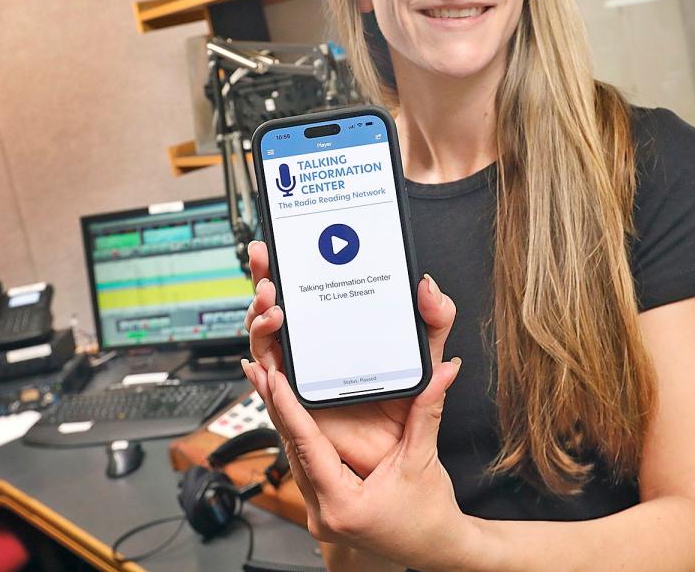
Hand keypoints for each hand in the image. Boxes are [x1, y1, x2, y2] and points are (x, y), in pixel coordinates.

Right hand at [242, 240, 456, 477]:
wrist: (402, 451)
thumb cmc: (408, 400)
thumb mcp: (426, 352)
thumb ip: (434, 318)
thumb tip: (428, 287)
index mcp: (338, 325)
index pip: (306, 288)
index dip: (286, 265)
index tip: (279, 244)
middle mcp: (314, 345)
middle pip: (276, 308)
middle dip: (263, 281)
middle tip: (267, 269)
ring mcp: (303, 372)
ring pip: (266, 341)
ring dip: (259, 322)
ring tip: (272, 309)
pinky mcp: (299, 403)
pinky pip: (270, 385)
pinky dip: (260, 370)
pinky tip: (261, 361)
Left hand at [246, 358, 474, 571]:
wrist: (436, 547)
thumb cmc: (429, 515)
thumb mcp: (423, 458)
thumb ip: (427, 410)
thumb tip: (440, 374)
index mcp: (342, 505)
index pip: (307, 446)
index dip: (289, 408)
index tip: (275, 378)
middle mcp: (323, 514)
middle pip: (291, 450)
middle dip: (276, 407)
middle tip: (260, 370)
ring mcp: (320, 515)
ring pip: (293, 458)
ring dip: (283, 420)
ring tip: (269, 384)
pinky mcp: (324, 509)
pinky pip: (303, 467)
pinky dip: (297, 437)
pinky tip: (289, 414)